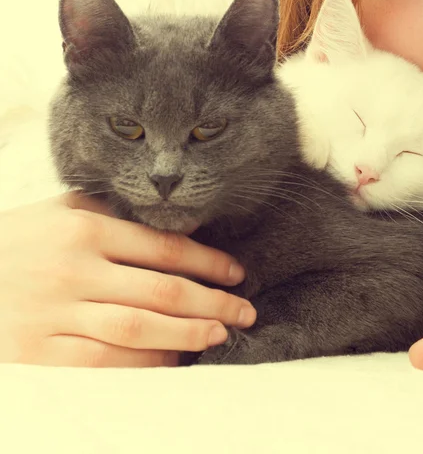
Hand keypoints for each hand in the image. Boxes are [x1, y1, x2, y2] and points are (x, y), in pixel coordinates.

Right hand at [0, 192, 255, 366]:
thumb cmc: (18, 240)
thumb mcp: (60, 211)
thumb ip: (114, 214)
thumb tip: (177, 228)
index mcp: (84, 228)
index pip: (165, 247)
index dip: (209, 262)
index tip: (237, 274)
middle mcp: (73, 269)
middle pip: (162, 291)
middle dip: (213, 303)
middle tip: (245, 311)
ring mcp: (54, 314)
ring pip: (139, 330)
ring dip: (188, 335)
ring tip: (221, 335)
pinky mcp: (37, 354)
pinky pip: (104, 364)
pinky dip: (145, 364)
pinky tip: (173, 360)